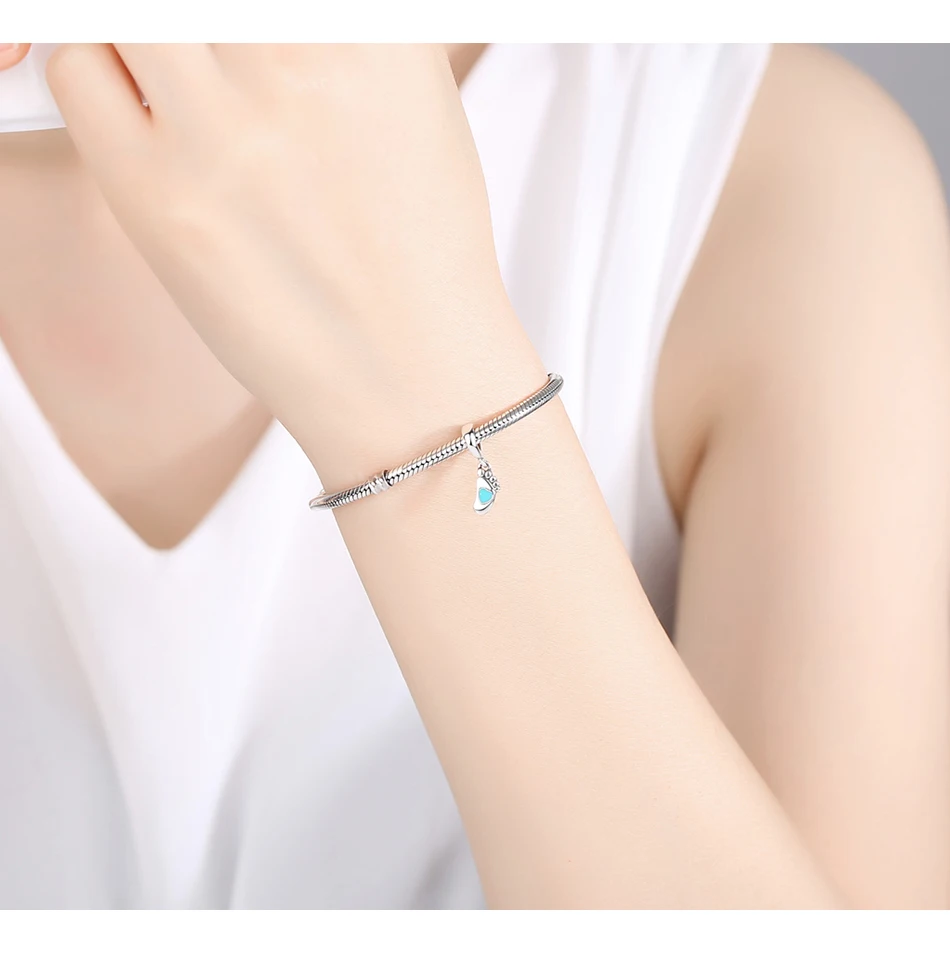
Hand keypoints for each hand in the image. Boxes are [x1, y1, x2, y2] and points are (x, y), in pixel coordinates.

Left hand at [46, 44, 543, 480]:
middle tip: (210, 52)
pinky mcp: (153, 192)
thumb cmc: (425, 257)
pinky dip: (101, 74)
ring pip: (118, 8)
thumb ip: (349, 33)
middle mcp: (290, 56)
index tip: (246, 30)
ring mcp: (219, 126)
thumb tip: (276, 13)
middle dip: (201, 24)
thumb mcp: (423, 108)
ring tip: (183, 78)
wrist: (406, 370)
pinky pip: (77, 70)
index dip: (249, 9)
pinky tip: (152, 120)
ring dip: (145, 35)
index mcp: (370, 29)